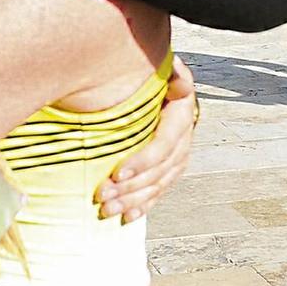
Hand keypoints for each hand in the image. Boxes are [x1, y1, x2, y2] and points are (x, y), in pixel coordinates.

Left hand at [96, 55, 197, 221]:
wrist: (161, 84)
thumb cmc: (154, 75)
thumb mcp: (162, 68)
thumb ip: (170, 71)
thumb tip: (177, 70)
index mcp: (181, 115)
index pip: (163, 146)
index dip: (142, 162)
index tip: (116, 173)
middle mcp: (183, 140)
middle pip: (158, 172)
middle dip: (131, 187)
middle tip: (103, 196)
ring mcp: (178, 157)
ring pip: (158, 185)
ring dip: (133, 200)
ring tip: (108, 210)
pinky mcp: (169, 169)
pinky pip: (159, 192)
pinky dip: (143, 206)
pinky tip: (127, 217)